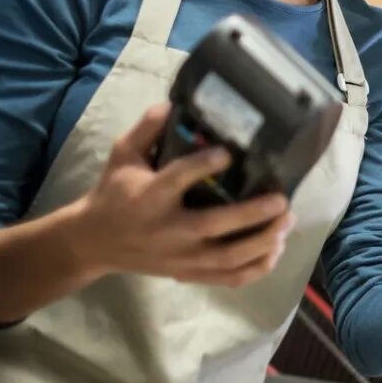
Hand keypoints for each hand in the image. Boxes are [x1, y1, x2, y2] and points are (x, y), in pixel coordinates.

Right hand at [66, 103, 295, 287]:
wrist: (94, 242)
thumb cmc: (114, 193)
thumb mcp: (123, 156)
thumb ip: (147, 129)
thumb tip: (174, 104)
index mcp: (149, 197)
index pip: (177, 179)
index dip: (203, 165)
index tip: (228, 152)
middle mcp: (167, 230)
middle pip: (213, 226)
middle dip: (252, 215)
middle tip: (282, 200)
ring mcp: (180, 258)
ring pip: (227, 258)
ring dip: (263, 242)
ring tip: (287, 222)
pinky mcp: (187, 274)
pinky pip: (228, 279)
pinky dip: (256, 268)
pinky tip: (276, 250)